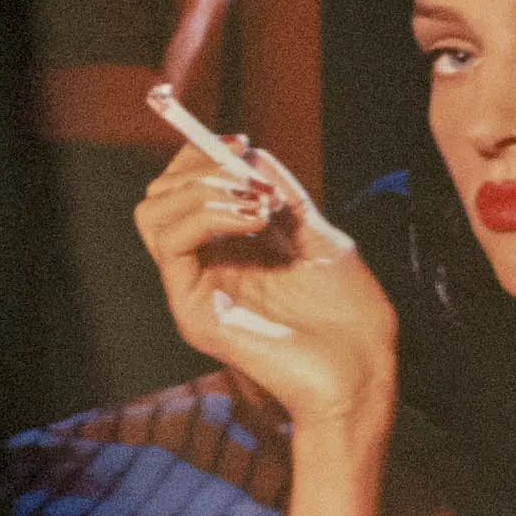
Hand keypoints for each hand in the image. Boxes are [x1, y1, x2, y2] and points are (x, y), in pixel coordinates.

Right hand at [130, 142, 393, 436]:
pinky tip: (254, 221)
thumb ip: (282, 196)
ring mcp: (194, 292)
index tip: (243, 142)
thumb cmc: (348, 317)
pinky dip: (207, 216)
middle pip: (158, 197)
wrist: (362, 372)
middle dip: (200, 168)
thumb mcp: (318, 237)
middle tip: (254, 182)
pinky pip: (171, 246)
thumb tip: (250, 153)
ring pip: (153, 215)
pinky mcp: (194, 313)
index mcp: (227, 252)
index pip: (181, 191)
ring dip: (204, 191)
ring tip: (258, 206)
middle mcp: (203, 270)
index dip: (202, 156)